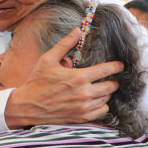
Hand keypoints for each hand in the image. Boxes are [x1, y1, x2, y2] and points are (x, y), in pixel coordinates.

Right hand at [5, 29, 124, 127]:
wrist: (27, 106)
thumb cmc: (37, 82)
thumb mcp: (48, 59)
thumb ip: (65, 44)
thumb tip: (77, 30)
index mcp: (79, 77)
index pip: (107, 70)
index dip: (117, 66)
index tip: (120, 65)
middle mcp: (84, 93)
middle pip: (111, 86)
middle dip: (112, 80)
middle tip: (108, 77)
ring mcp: (84, 107)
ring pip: (107, 99)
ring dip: (106, 93)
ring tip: (99, 88)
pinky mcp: (81, 118)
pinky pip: (102, 111)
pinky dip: (102, 105)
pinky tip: (95, 100)